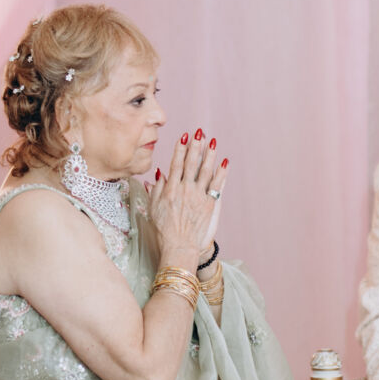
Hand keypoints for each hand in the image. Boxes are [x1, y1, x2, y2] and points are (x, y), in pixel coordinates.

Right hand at [149, 129, 227, 258]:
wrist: (179, 246)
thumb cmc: (164, 229)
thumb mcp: (153, 208)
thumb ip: (156, 189)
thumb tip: (159, 173)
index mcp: (170, 189)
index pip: (176, 163)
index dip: (180, 149)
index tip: (184, 137)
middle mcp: (185, 190)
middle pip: (191, 163)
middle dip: (196, 146)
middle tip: (200, 132)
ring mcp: (198, 196)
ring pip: (205, 171)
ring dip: (210, 155)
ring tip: (213, 142)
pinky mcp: (209, 204)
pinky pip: (217, 185)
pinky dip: (222, 173)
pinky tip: (225, 162)